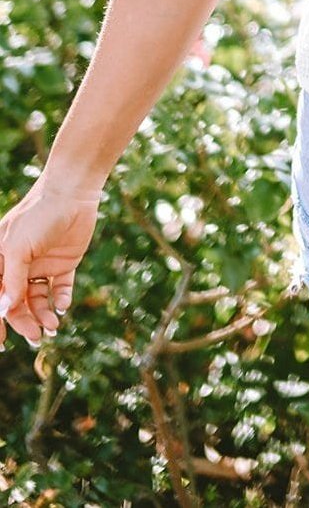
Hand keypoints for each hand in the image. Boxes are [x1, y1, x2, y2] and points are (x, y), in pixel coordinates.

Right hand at [0, 180, 101, 346]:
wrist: (72, 193)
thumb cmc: (37, 216)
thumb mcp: (17, 248)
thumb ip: (10, 280)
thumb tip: (4, 310)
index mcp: (1, 260)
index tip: (0, 343)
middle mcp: (19, 265)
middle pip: (17, 302)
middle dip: (24, 322)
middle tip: (36, 337)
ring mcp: (41, 264)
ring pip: (38, 299)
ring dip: (43, 314)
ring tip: (52, 326)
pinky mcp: (64, 262)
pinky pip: (61, 288)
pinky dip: (61, 299)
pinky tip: (63, 305)